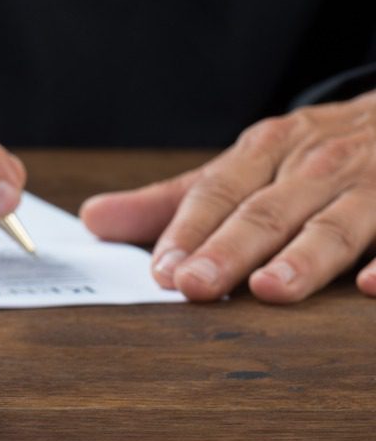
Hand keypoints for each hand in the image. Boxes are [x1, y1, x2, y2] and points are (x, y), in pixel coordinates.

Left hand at [80, 92, 375, 302]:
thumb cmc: (311, 156)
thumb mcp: (242, 168)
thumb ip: (172, 203)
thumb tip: (93, 220)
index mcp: (267, 150)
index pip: (217, 192)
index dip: (188, 231)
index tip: (161, 271)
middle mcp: (316, 165)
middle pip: (266, 211)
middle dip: (229, 249)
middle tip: (194, 286)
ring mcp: (372, 183)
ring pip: (334, 224)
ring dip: (302, 258)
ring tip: (269, 289)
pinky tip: (372, 288)